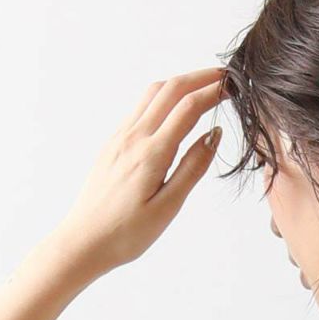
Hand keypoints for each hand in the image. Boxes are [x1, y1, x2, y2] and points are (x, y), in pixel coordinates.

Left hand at [54, 65, 225, 277]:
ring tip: (203, 86)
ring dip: (180, 83)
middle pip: (170, 89)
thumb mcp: (167, 207)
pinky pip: (140, 108)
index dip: (214, 92)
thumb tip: (213, 135)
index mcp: (151, 153)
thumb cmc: (125, 234)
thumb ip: (192, 168)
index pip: (188, 107)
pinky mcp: (113, 144)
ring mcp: (120, 137)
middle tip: (225, 77)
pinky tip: (174, 108)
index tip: (234, 86)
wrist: (83, 242)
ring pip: (153, 94)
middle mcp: (134, 137)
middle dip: (200, 77)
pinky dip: (163, 97)